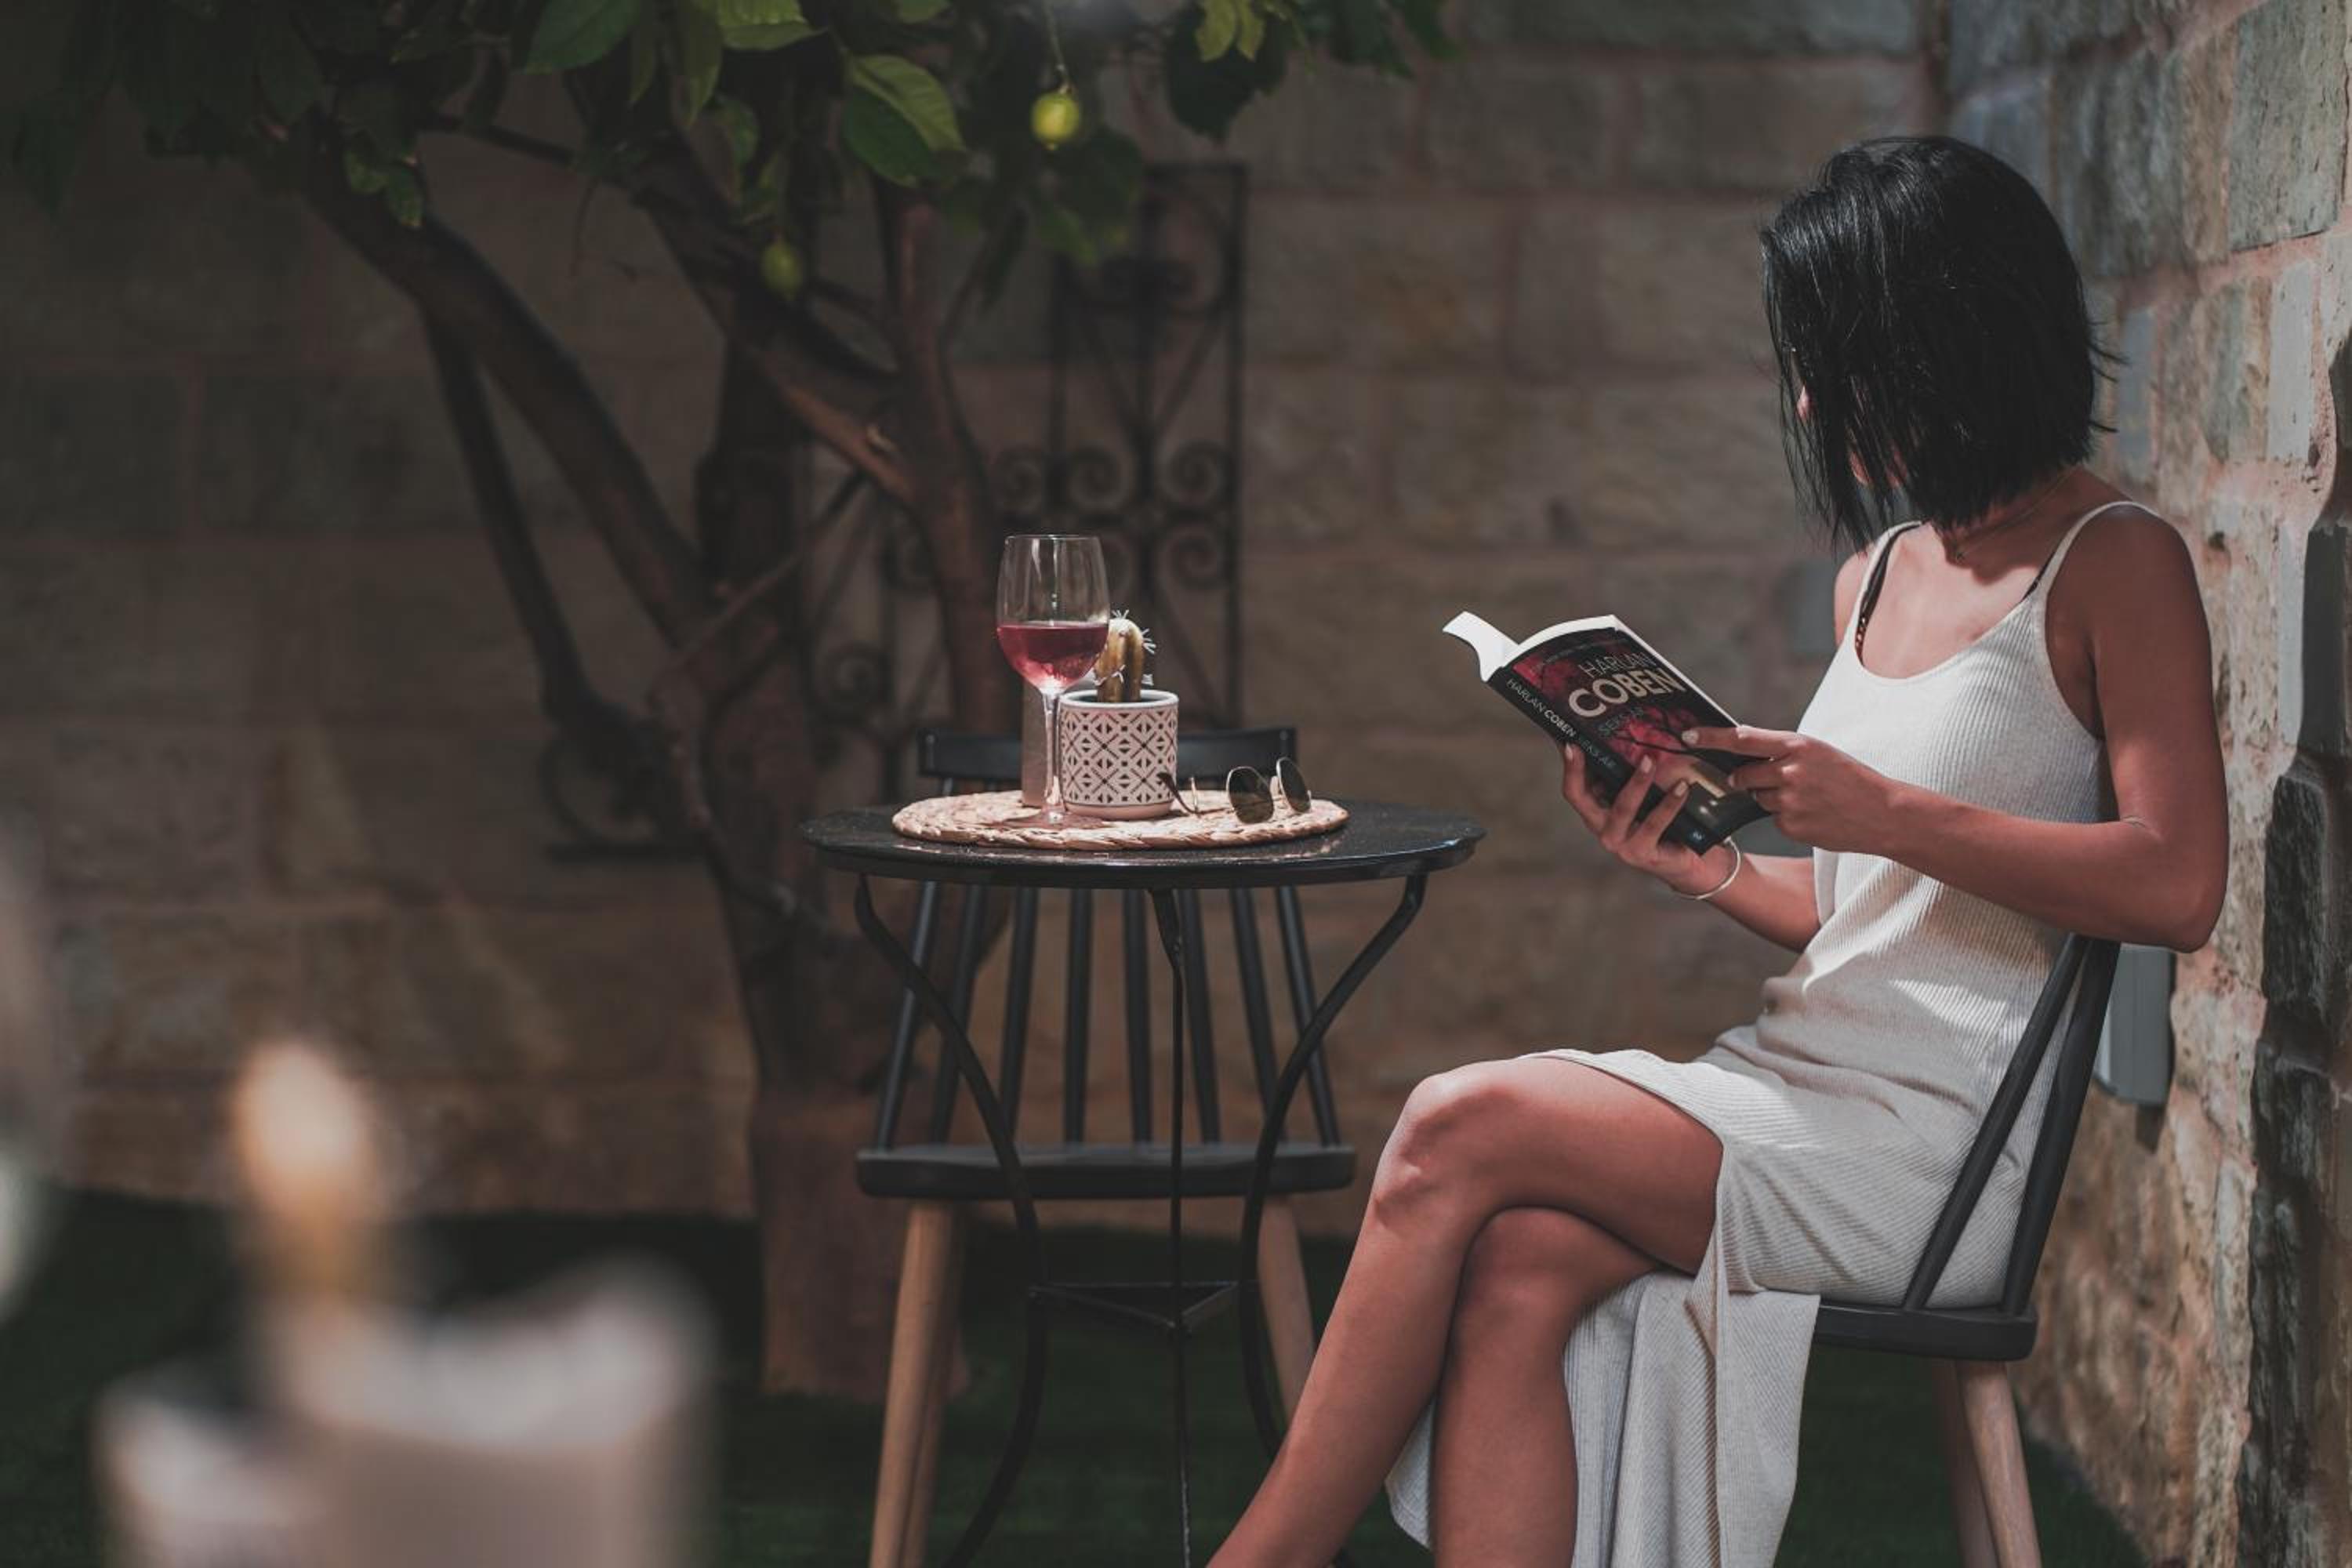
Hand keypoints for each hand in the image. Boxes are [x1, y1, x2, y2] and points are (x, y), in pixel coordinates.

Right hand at [1559, 745, 1734, 895]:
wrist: (1688, 861)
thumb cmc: (1665, 825)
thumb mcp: (1645, 800)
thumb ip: (1632, 780)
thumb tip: (1633, 740)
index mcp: (1599, 814)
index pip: (1574, 791)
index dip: (1570, 769)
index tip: (1571, 744)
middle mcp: (1604, 830)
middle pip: (1583, 799)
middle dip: (1583, 770)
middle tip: (1590, 745)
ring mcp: (1621, 844)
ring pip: (1623, 807)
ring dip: (1636, 781)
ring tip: (1650, 760)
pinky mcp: (1642, 853)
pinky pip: (1655, 823)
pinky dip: (1670, 803)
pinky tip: (1682, 787)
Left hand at [1679, 724, 1900, 852]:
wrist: (1883, 813)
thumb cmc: (1849, 778)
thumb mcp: (1818, 753)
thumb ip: (1782, 752)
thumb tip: (1743, 756)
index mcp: (1798, 745)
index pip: (1742, 738)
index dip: (1710, 738)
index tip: (1686, 736)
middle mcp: (1789, 771)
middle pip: (1743, 774)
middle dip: (1746, 778)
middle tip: (1770, 779)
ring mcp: (1789, 801)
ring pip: (1757, 797)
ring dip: (1770, 797)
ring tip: (1805, 797)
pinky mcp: (1790, 825)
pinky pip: (1772, 818)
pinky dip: (1785, 816)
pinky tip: (1811, 814)